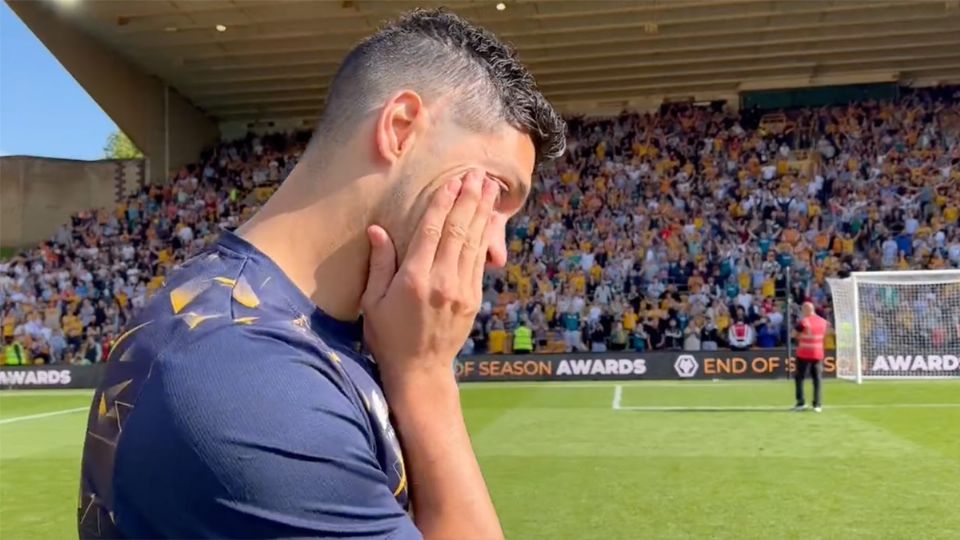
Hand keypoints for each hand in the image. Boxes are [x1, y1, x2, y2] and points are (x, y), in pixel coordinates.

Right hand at [362, 169, 499, 383]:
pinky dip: (484, 237)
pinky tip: (488, 220)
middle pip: (458, 230)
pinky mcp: (473, 298)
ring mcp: (461, 290)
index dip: (442, 203)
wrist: (420, 370)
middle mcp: (441, 281)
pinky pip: (479, 261)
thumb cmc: (388, 335)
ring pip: (473, 242)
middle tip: (479, 175)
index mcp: (414, 279)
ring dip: (482, 213)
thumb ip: (380, 264)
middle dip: (469, 199)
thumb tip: (377, 230)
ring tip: (490, 189)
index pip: (430, 231)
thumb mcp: (373, 302)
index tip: (452, 181)